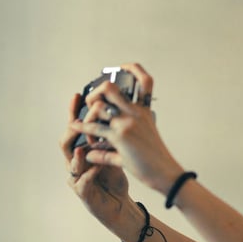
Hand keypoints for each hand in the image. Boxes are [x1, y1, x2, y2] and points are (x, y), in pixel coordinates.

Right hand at [62, 87, 137, 232]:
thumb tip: (116, 110)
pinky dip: (90, 173)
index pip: (74, 128)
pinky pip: (82, 182)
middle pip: (66, 141)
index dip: (73, 112)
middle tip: (82, 119)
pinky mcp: (83, 193)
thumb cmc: (114, 179)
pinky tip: (98, 167)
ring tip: (86, 146)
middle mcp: (76, 163)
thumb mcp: (115, 153)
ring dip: (79, 153)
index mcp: (82, 151)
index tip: (78, 95)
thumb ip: (111, 136)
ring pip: (70, 163)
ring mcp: (77, 178)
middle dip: (73, 129)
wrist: (119, 205)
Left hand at [66, 62, 182, 195]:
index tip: (121, 67)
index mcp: (144, 112)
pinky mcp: (120, 137)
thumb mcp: (139, 149)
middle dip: (95, 93)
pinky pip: (94, 128)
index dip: (133, 68)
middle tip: (92, 105)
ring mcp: (127, 123)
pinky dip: (82, 128)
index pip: (145, 81)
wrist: (166, 174)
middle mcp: (135, 113)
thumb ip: (115, 145)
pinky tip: (75, 128)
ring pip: (99, 106)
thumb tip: (93, 150)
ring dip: (87, 115)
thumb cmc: (156, 161)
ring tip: (84, 125)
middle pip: (110, 87)